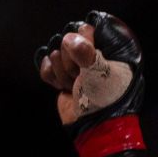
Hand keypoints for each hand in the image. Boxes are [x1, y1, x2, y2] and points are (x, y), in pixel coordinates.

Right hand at [34, 11, 146, 156]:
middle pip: (67, 39)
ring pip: (55, 53)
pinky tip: (62, 86)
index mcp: (111, 49)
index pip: (87, 28)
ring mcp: (77, 65)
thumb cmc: (106, 100)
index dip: (83, 42)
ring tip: (76, 85)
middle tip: (82, 76)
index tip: (89, 59)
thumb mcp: (100, 72)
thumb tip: (70, 38)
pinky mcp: (62, 76)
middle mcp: (94, 54)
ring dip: (62, 72)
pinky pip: (46, 65)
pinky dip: (50, 75)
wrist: (95, 128)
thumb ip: (86, 51)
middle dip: (70, 60)